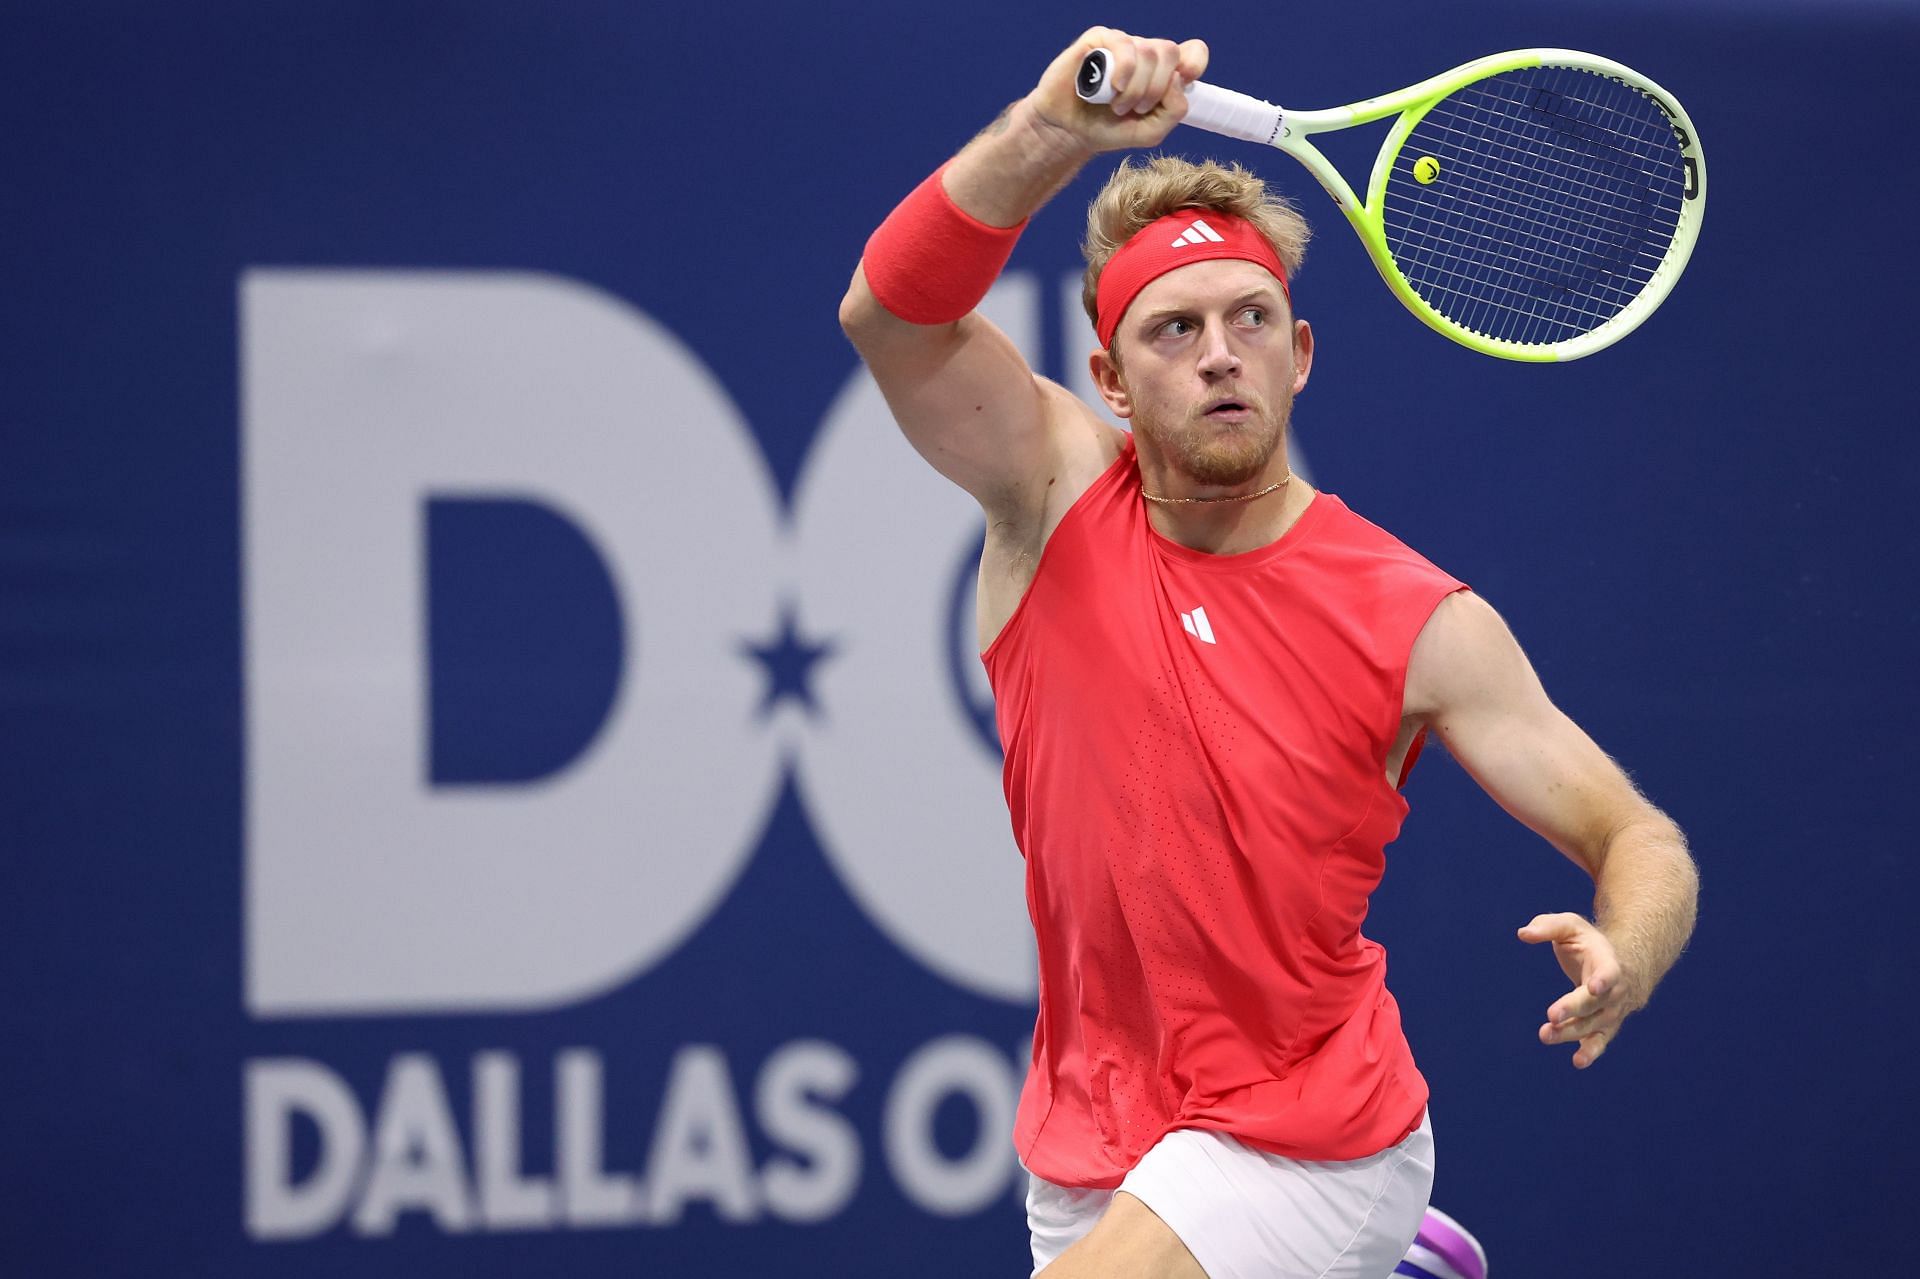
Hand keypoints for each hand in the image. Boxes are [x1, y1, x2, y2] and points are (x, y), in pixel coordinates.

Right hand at [1028, 27, 1208, 154]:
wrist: (1069, 132)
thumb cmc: (1108, 129)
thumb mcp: (1150, 132)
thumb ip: (1175, 111)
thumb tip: (1178, 78)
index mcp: (1162, 72)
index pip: (1192, 51)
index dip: (1194, 62)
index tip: (1184, 81)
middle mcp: (1144, 54)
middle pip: (1170, 52)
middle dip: (1157, 88)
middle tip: (1137, 109)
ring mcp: (1122, 45)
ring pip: (1149, 52)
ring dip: (1136, 88)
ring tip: (1117, 106)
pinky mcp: (1099, 40)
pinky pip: (1124, 45)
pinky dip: (1124, 71)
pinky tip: (1112, 88)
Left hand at [1517, 912, 1638, 1068]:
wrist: (1622, 967)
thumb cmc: (1589, 944)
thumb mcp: (1571, 926)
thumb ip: (1547, 926)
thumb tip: (1523, 934)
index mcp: (1608, 962)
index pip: (1609, 972)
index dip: (1604, 980)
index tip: (1594, 988)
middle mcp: (1614, 991)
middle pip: (1594, 1003)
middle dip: (1574, 1009)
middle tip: (1551, 1016)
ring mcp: (1611, 1011)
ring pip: (1593, 1025)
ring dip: (1570, 1032)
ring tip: (1545, 1035)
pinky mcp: (1604, 1027)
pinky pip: (1599, 1041)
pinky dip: (1590, 1052)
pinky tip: (1578, 1061)